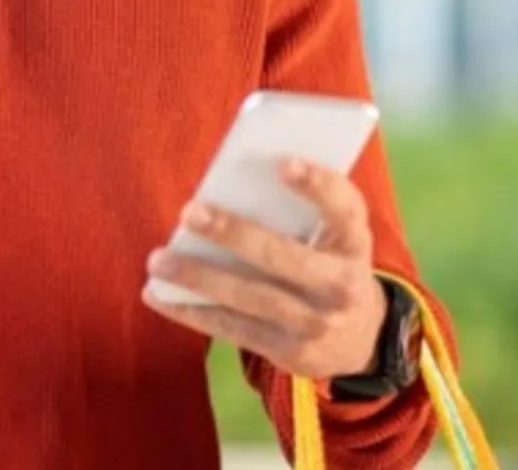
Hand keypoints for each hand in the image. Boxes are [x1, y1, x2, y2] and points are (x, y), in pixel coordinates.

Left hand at [142, 159, 387, 380]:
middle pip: (284, 258)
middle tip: (189, 212)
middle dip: (234, 235)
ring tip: (158, 260)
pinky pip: (234, 328)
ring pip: (250, 297)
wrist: (362, 337)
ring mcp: (316, 324)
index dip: (318, 185)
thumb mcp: (334, 232)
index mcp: (354, 241)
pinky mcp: (291, 353)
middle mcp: (342, 286)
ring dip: (199, 278)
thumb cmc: (330, 259)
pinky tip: (156, 294)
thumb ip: (300, 207)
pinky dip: (191, 311)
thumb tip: (232, 179)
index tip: (283, 163)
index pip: (344, 207)